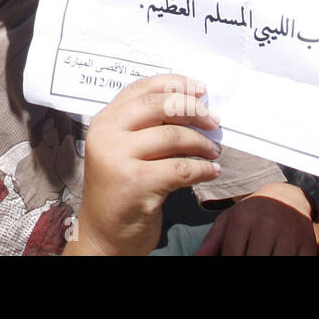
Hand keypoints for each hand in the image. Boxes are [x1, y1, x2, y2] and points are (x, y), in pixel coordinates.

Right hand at [65, 75, 221, 255]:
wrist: (104, 234)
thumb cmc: (121, 189)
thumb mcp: (125, 149)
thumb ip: (146, 126)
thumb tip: (193, 106)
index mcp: (104, 121)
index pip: (141, 88)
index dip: (175, 83)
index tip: (201, 89)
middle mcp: (107, 134)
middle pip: (159, 105)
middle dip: (193, 110)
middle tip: (213, 122)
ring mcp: (118, 158)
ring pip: (173, 136)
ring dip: (202, 143)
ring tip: (214, 152)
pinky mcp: (136, 183)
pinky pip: (182, 168)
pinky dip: (203, 168)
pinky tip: (211, 171)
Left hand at [195, 181, 316, 255]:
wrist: (287, 197)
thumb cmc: (252, 213)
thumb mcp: (230, 220)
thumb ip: (212, 241)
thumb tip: (196, 258)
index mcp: (243, 219)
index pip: (233, 255)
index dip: (231, 262)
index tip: (231, 262)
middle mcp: (267, 225)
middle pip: (255, 260)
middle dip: (249, 266)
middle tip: (247, 260)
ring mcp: (290, 235)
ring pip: (276, 264)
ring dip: (268, 266)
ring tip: (261, 257)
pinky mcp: (308, 244)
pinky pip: (298, 263)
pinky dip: (289, 265)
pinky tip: (277, 258)